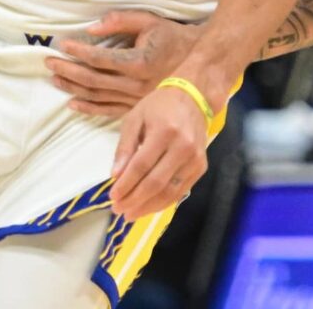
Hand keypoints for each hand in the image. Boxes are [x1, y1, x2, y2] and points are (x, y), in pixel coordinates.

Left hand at [48, 11, 198, 116]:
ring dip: (73, 88)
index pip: (100, 58)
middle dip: (68, 70)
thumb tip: (91, 29)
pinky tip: (73, 104)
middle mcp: (136, 85)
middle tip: (49, 62)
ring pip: (97, 97)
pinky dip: (88, 108)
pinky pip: (108, 111)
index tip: (61, 44)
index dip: (78, 51)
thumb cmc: (173, 38)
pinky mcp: (138, 110)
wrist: (200, 65)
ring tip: (55, 79)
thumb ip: (120, 21)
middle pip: (93, 80)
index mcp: (139, 62)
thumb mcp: (150, 22)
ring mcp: (136, 101)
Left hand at [109, 85, 208, 221]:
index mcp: (164, 131)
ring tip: (131, 214)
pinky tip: (149, 207)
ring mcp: (195, 159)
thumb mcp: (135, 118)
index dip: (125, 184)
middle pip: (155, 182)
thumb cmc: (159, 106)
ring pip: (169, 192)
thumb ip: (124, 147)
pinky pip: (181, 191)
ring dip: (148, 207)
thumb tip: (115, 175)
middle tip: (118, 210)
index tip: (112, 197)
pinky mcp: (201, 167)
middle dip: (134, 200)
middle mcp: (183, 147)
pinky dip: (163, 202)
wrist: (194, 97)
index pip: (141, 166)